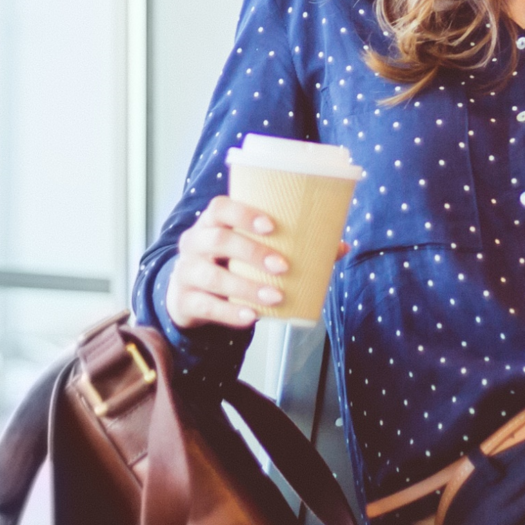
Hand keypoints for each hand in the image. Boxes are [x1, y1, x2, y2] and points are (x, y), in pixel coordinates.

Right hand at [163, 195, 348, 328]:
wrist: (188, 294)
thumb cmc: (228, 264)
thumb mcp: (248, 251)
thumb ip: (290, 247)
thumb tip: (340, 246)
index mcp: (211, 223)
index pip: (219, 207)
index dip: (244, 213)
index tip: (272, 226)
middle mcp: (194, 243)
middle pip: (218, 240)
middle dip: (253, 252)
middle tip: (283, 267)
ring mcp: (186, 272)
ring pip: (212, 276)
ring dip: (246, 287)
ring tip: (275, 297)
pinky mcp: (184, 301)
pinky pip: (205, 306)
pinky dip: (229, 312)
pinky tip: (250, 317)